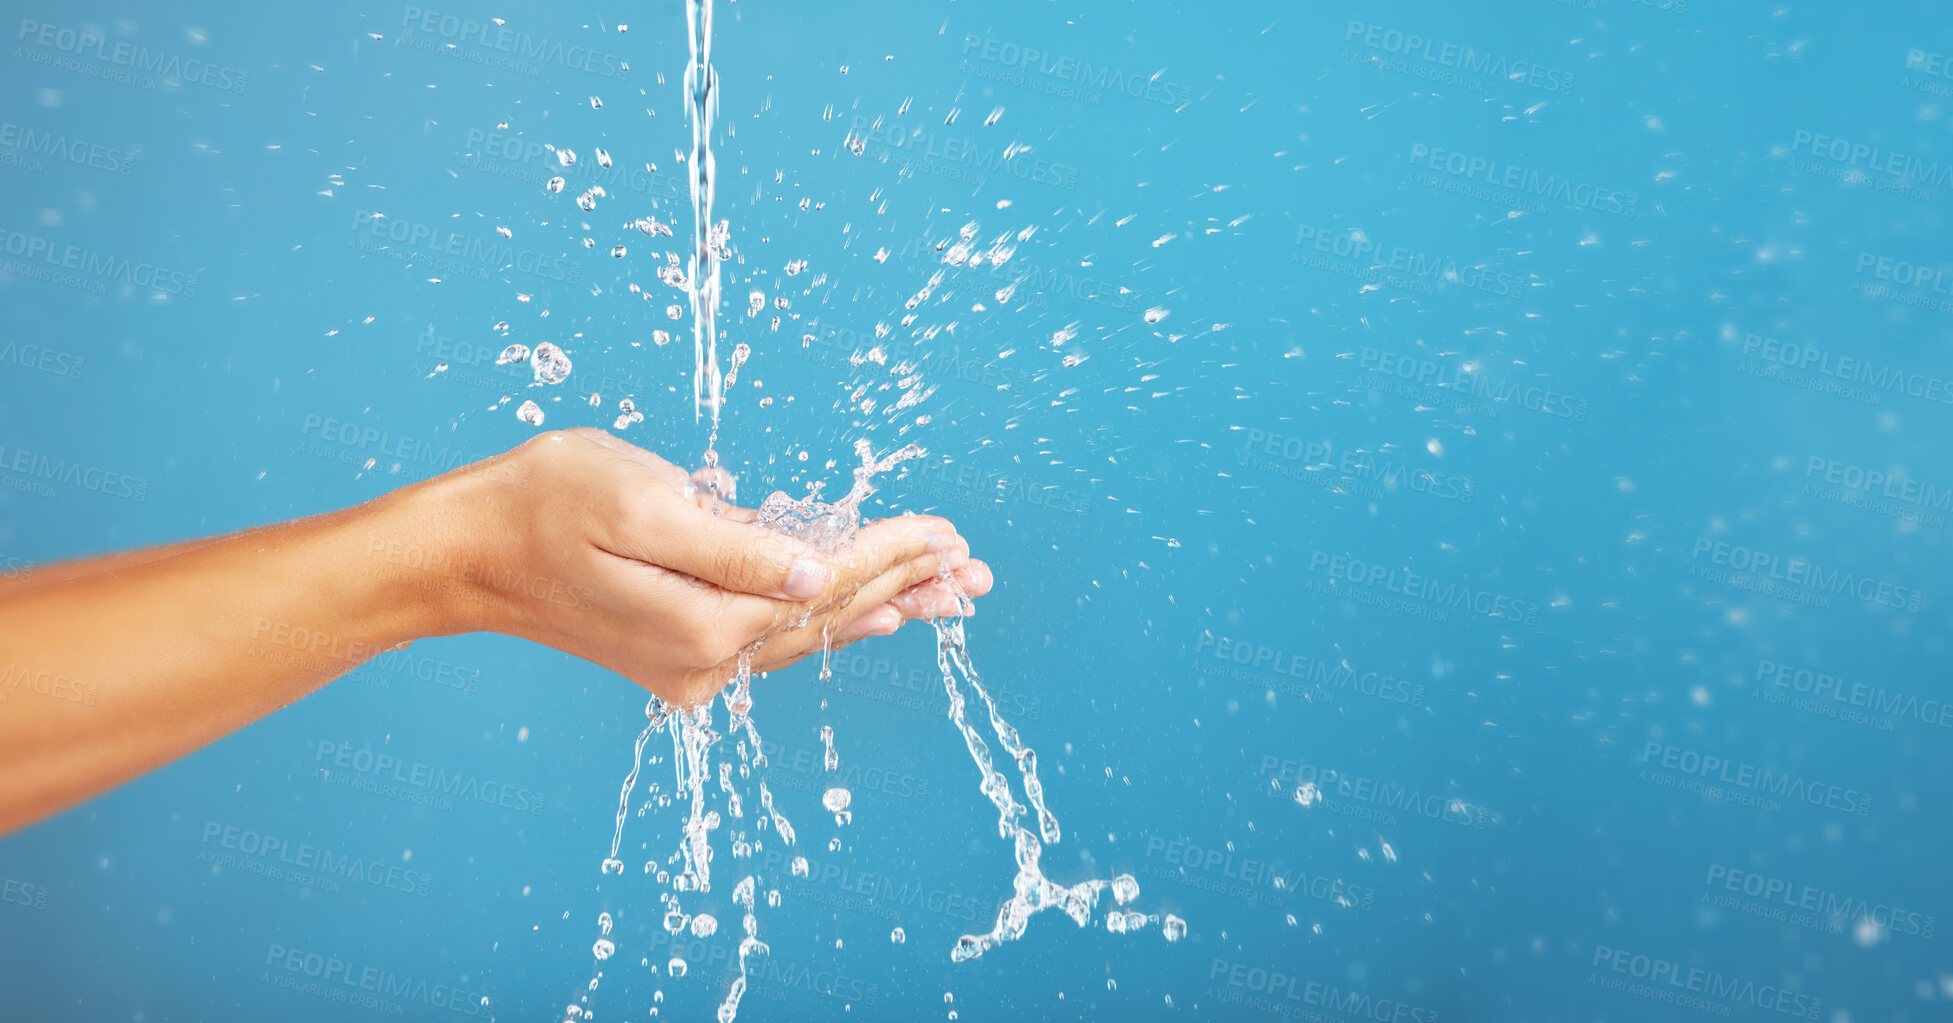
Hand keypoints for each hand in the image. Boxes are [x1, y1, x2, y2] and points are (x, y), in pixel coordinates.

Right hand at [411, 428, 991, 706]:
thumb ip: (733, 544)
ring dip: (884, 605)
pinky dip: (832, 618)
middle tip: (980, 572)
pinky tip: (873, 614)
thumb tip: (813, 571)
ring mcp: (692, 665)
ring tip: (950, 593)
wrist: (463, 554)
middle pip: (833, 616)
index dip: (892, 551)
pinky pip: (775, 637)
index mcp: (706, 623)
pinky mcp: (677, 653)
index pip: (827, 582)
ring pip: (811, 632)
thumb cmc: (542, 504)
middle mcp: (707, 660)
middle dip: (911, 585)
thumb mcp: (640, 504)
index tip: (948, 529)